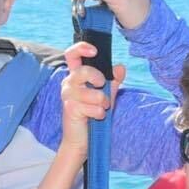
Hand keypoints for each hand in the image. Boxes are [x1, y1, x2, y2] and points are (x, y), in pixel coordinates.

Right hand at [59, 41, 126, 157]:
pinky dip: (100, 113)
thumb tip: (120, 67)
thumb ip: (113, 81)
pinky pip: (92, 107)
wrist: (82, 140)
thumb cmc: (93, 114)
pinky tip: (97, 118)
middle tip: (103, 86)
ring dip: (103, 102)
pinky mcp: (70, 109)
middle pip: (83, 71)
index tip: (95, 51)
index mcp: (76, 76)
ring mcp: (68, 96)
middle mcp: (69, 83)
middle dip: (98, 79)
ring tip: (101, 108)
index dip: (82, 48)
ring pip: (93, 93)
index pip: (72, 54)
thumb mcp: (107, 94)